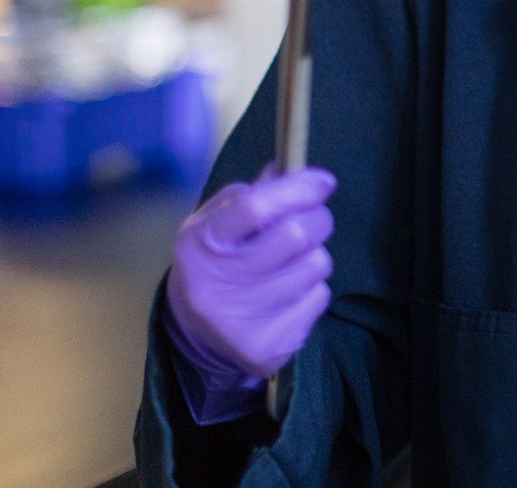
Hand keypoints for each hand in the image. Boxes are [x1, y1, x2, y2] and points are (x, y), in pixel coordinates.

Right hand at [165, 167, 336, 390]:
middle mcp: (217, 282)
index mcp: (202, 242)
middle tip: (311, 220)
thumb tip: (288, 169)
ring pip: (316, 265)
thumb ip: (251, 195)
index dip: (297, 189)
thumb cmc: (215, 262)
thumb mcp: (217, 223)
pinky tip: (287, 295)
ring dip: (314, 257)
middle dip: (317, 219)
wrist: (193, 334)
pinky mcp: (267, 346)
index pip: (254, 208)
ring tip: (290, 264)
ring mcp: (242, 318)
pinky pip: (319, 299)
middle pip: (296, 234)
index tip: (322, 182)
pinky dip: (313, 291)